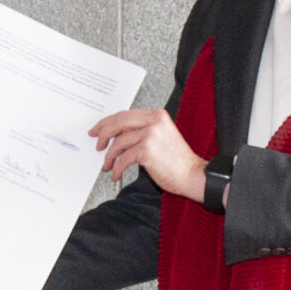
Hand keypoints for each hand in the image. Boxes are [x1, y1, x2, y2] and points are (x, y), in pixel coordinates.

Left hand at [92, 108, 206, 202]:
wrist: (193, 175)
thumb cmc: (177, 161)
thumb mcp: (160, 137)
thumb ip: (141, 131)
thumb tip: (116, 136)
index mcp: (157, 115)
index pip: (125, 114)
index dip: (108, 122)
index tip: (98, 129)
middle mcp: (154, 122)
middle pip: (118, 123)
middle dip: (103, 134)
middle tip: (98, 145)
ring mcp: (151, 135)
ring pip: (118, 143)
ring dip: (109, 157)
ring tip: (108, 165)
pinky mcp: (147, 150)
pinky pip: (123, 158)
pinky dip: (117, 168)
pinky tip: (117, 174)